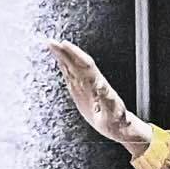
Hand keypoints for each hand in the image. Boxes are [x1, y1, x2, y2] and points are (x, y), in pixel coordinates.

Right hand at [42, 35, 150, 160]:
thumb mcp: (114, 114)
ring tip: (51, 45)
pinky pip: (71, 77)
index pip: (85, 65)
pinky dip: (64, 67)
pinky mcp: (81, 92)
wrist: (118, 127)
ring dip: (62, 56)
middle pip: (77, 63)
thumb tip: (101, 85)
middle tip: (51, 42)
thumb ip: (108, 100)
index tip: (64, 45)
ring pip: (73, 67)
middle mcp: (91, 82)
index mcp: (99, 85)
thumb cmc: (117, 122)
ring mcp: (86, 86)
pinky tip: (58, 60)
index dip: (75, 54)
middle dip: (64, 51)